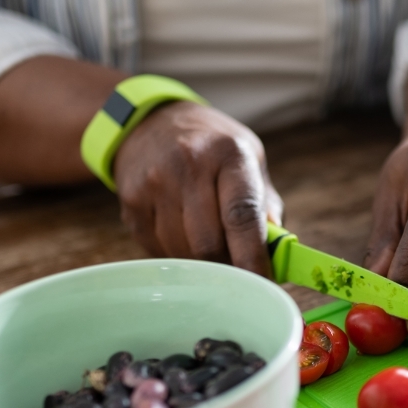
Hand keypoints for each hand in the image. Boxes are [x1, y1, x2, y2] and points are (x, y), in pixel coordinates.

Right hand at [112, 101, 282, 276]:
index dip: (252, 257)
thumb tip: (276, 252)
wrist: (149, 122)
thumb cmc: (211, 146)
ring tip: (210, 247)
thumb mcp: (249, 158)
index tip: (264, 285)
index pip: (241, 215)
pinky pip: (158, 250)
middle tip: (239, 272)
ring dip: (201, 264)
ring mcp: (154, 184)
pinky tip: (182, 236)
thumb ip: (265, 204)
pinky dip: (176, 255)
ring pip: (182, 253)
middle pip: (208, 244)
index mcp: (228, 154)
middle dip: (227, 268)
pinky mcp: (131, 203)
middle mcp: (189, 166)